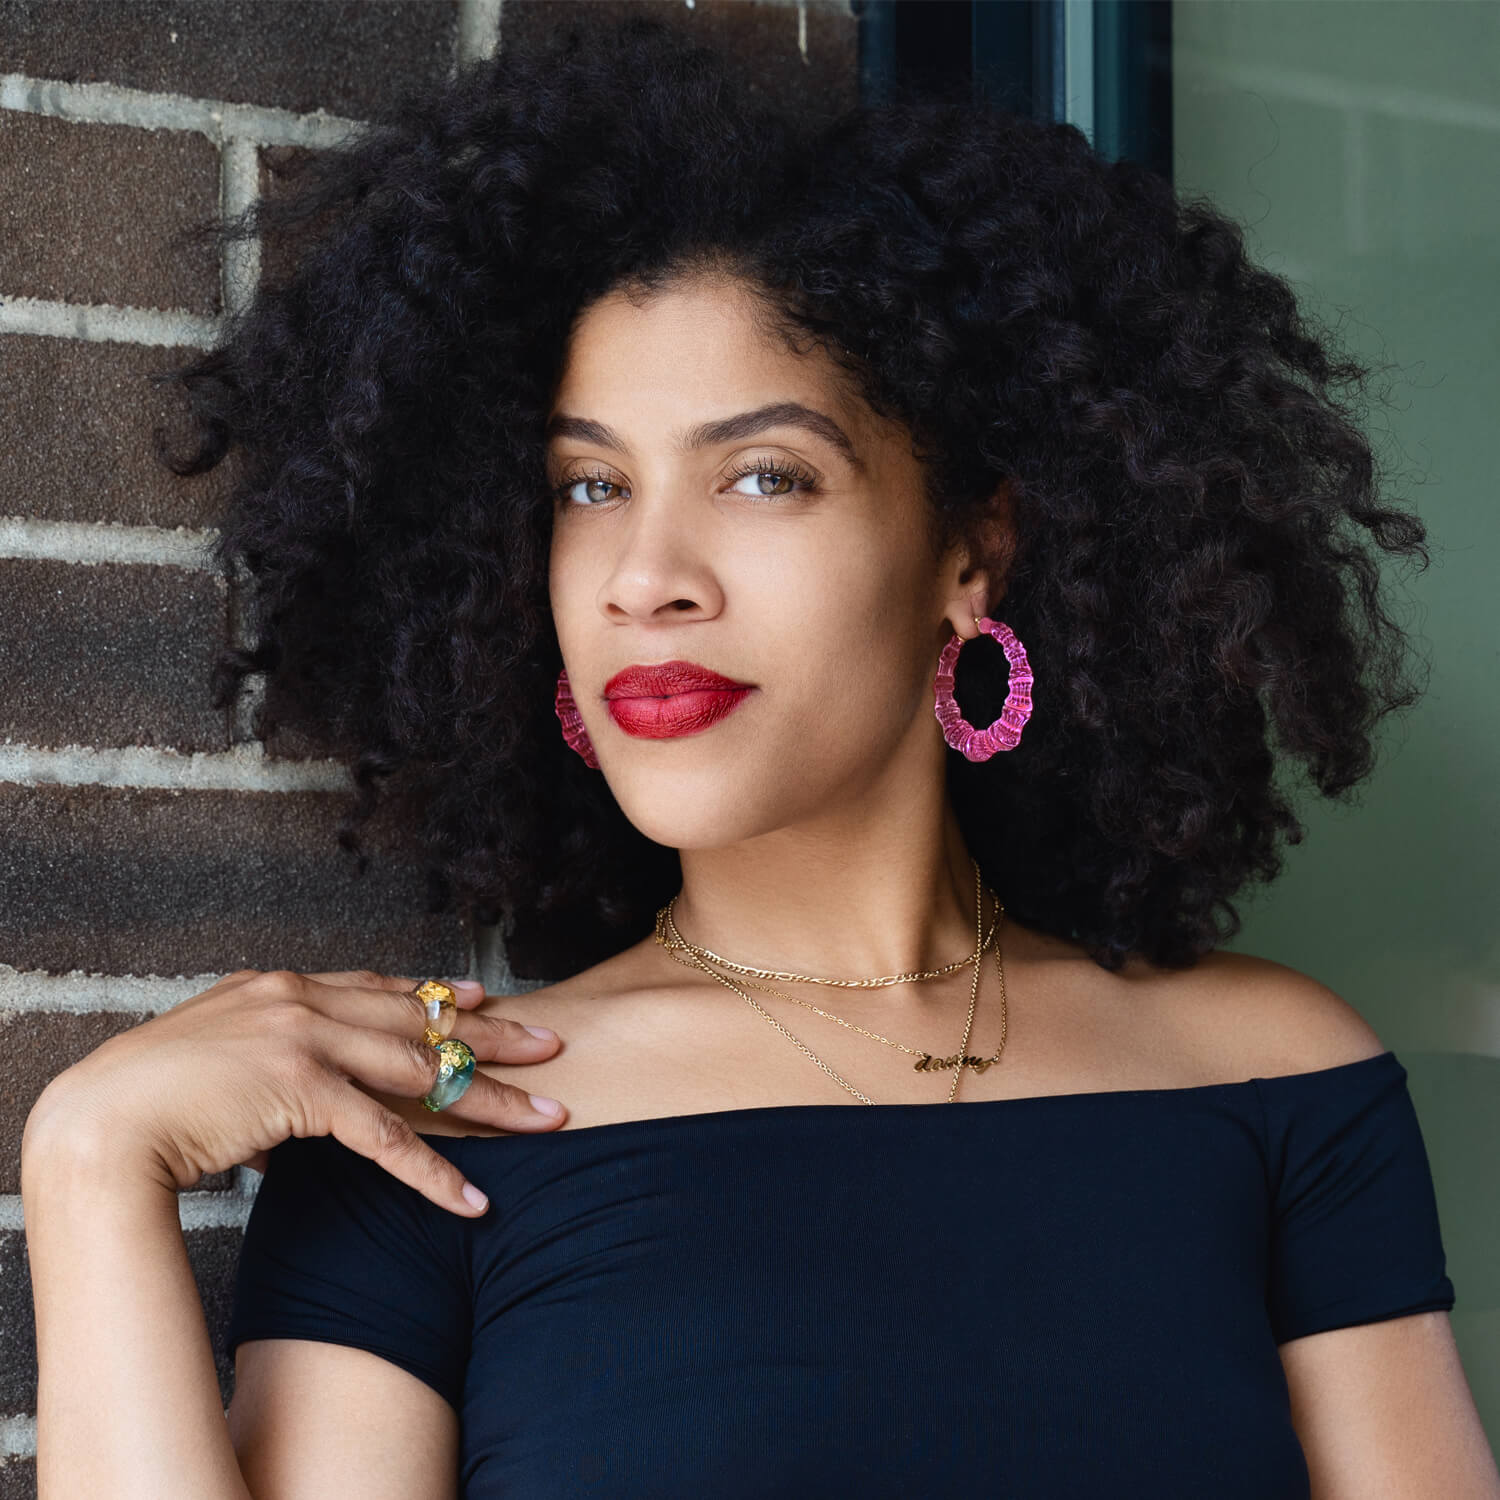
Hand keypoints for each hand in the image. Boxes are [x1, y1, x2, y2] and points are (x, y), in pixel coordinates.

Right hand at [25, 969, 566, 1215]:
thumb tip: (290, 1116)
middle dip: (494, 1036)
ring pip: (423, 1073)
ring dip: (493, 1100)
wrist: (100, 1119)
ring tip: (550, 1117)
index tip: (485, 995)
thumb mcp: (215, 1053)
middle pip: (421, 1022)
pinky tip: (473, 1198)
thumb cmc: (146, 1093)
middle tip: (552, 1043)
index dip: (438, 993)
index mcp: (284, 987)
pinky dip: (433, 1173)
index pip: (381, 986)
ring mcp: (305, 1041)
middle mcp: (303, 1001)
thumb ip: (266, 1065)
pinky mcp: (301, 1092)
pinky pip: (384, 1138)